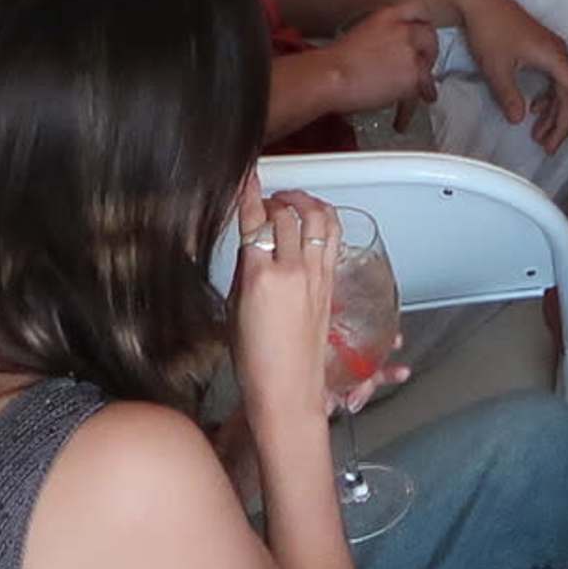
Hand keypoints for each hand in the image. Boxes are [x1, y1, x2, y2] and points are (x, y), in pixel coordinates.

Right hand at [228, 179, 341, 434]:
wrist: (287, 389)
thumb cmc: (254, 361)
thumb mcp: (235, 311)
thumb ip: (245, 272)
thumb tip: (251, 247)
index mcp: (260, 277)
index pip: (256, 222)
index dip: (250, 195)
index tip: (247, 179)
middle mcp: (293, 270)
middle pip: (288, 215)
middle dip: (277, 198)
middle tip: (266, 196)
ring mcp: (317, 275)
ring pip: (319, 218)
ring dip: (305, 202)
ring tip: (292, 200)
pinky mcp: (330, 283)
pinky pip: (332, 238)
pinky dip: (323, 220)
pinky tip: (314, 221)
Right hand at [319, 4, 439, 118]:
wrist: (329, 77)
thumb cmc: (333, 62)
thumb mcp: (360, 35)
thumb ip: (381, 38)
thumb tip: (388, 55)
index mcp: (388, 15)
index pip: (417, 10)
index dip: (422, 24)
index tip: (422, 34)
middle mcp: (404, 30)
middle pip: (429, 37)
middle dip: (428, 53)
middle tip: (423, 65)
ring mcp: (411, 52)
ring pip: (427, 67)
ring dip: (424, 82)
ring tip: (420, 96)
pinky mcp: (414, 75)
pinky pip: (419, 92)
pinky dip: (409, 108)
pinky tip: (401, 119)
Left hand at [444, 0, 567, 150]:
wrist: (479, 2)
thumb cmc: (489, 31)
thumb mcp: (497, 68)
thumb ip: (509, 96)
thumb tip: (519, 119)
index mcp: (552, 56)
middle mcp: (556, 52)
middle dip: (561, 123)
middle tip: (548, 148)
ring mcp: (549, 49)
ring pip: (560, 87)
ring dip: (552, 113)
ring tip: (539, 136)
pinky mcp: (540, 48)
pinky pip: (552, 79)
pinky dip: (546, 98)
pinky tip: (534, 110)